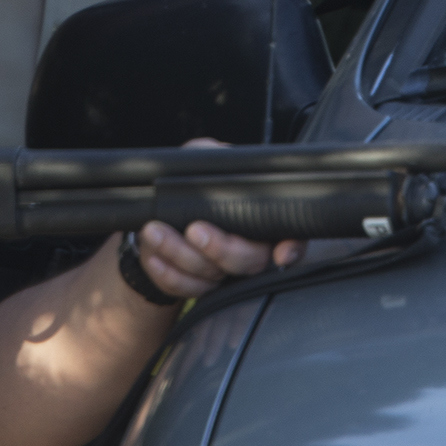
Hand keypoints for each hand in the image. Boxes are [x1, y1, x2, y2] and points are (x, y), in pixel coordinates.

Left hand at [129, 137, 301, 299]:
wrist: (161, 215)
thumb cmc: (192, 183)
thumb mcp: (204, 159)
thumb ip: (216, 156)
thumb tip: (220, 158)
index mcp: (260, 217)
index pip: (291, 234)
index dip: (293, 247)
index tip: (281, 254)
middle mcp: (250, 248)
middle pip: (250, 261)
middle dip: (220, 248)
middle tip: (194, 229)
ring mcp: (225, 271)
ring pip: (212, 275)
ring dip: (180, 255)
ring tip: (155, 232)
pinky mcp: (200, 285)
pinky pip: (187, 288)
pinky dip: (167, 274)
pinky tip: (153, 257)